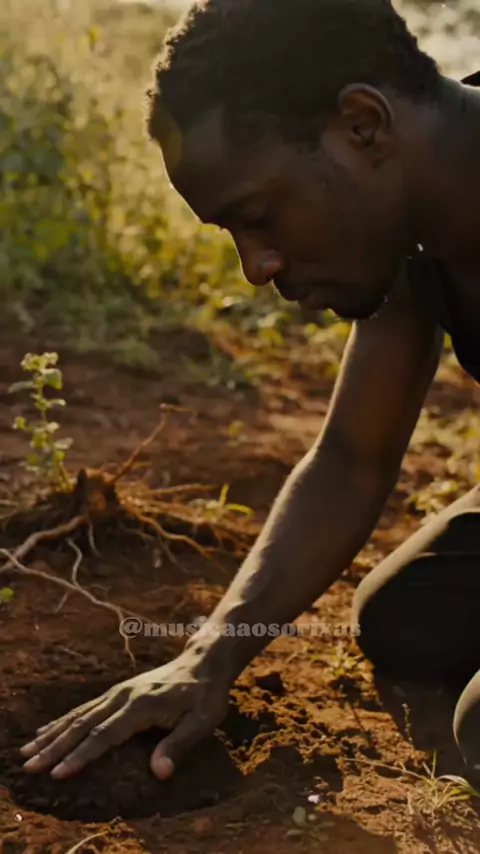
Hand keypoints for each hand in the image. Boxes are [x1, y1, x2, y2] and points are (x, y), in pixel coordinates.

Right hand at [19, 652, 229, 779]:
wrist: (204, 661)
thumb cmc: (206, 695)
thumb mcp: (202, 721)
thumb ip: (178, 745)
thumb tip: (159, 773)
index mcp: (142, 705)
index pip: (105, 734)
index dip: (81, 755)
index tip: (58, 772)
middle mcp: (124, 696)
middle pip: (84, 724)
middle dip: (55, 746)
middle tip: (29, 764)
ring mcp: (119, 692)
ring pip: (79, 715)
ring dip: (53, 734)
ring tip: (28, 750)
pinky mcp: (119, 692)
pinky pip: (86, 708)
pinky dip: (64, 720)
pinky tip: (48, 730)